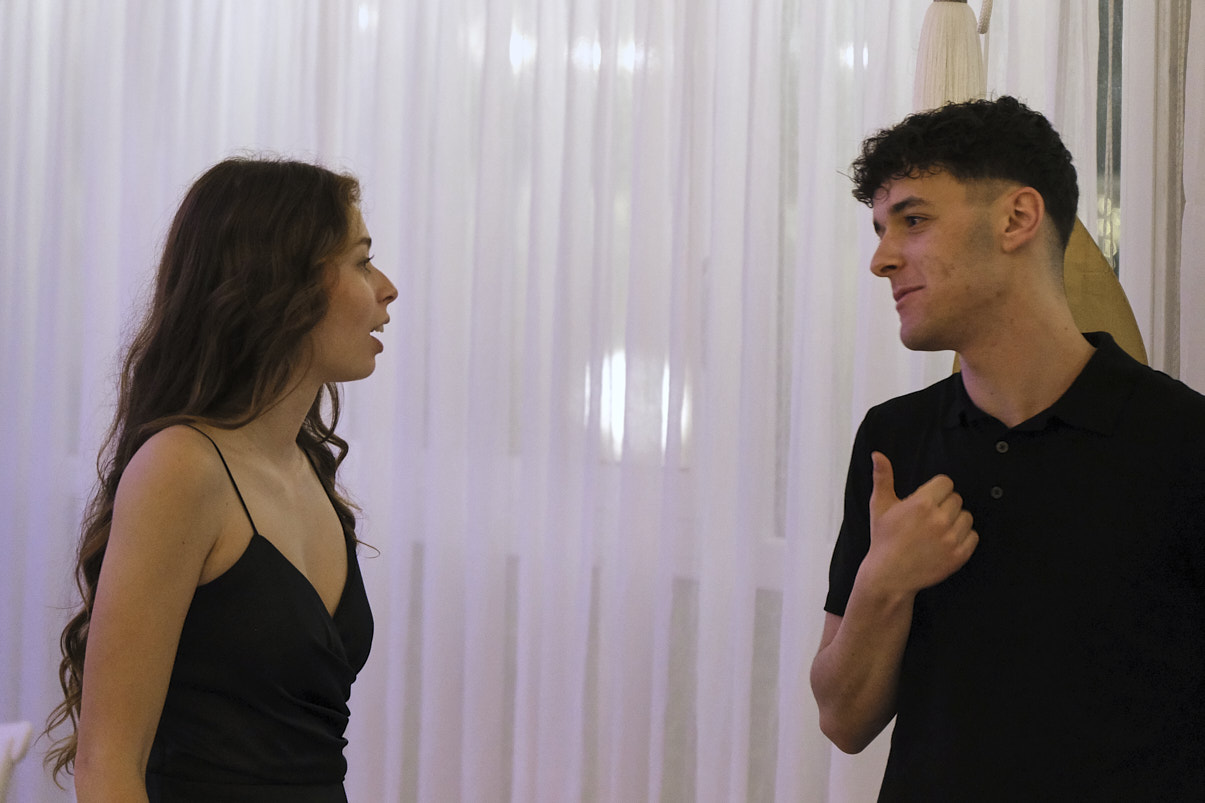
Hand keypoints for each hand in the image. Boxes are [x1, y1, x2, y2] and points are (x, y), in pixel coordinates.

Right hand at [863, 451, 977, 594]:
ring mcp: (951, 539)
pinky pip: (973, 536)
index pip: (946, 483)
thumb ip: (883, 477)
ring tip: (938, 531)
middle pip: (956, 499)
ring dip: (956, 521)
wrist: (889, 575)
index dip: (936, 490)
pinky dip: (964, 538)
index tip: (927, 501)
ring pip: (966, 517)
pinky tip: (946, 542)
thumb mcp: (880, 506)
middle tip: (929, 518)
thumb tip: (878, 454)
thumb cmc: (883, 539)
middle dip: (945, 505)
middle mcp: (939, 519)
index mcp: (922, 503)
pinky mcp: (959, 556)